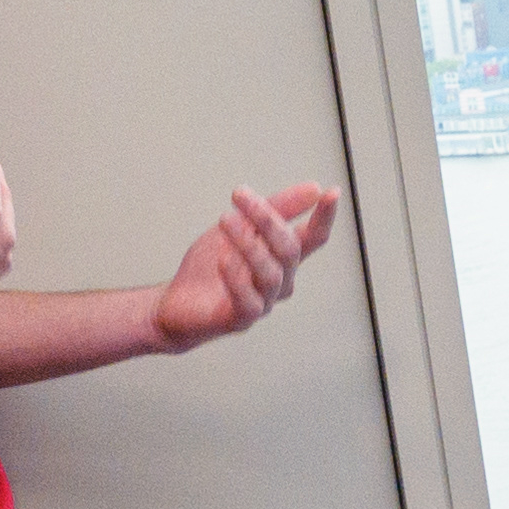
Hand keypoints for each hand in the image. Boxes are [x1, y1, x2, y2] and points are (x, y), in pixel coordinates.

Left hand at [152, 184, 336, 352]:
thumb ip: (276, 209)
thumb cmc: (210, 267)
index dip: (324, 217)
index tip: (332, 192)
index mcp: (282, 259)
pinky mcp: (242, 318)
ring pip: (271, 273)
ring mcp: (264, 301)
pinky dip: (237, 277)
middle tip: (240, 194)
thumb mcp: (241, 226)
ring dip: (248, 243)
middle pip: (289, 249)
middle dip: (267, 218)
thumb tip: (313, 189)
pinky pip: (249, 300)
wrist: (176, 302)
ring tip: (225, 220)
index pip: (313, 238)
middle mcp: (280, 281)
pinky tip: (223, 258)